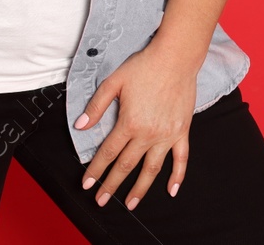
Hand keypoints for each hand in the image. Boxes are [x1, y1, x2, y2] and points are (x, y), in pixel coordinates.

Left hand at [74, 40, 198, 209]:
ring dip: (140, 189)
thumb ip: (96, 106)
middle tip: (100, 200)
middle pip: (126, 165)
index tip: (87, 184)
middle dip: (111, 185)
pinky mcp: (182, 132)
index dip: (96, 170)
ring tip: (130, 204)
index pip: (108, 153)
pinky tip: (171, 191)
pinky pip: (181, 159)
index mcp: (129, 122)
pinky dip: (178, 177)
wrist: (175, 58)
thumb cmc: (144, 67)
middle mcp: (148, 133)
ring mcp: (167, 135)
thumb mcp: (113, 82)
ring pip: (151, 169)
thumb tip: (81, 125)